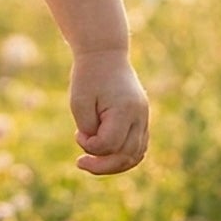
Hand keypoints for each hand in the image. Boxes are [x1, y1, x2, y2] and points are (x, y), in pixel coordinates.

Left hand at [69, 47, 149, 174]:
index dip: (90, 146)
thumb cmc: (89, 77)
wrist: (105, 55)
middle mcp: (140, 116)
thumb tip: (98, 149)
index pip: (109, 144)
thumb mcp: (79, 102)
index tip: (77, 133)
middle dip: (102, 165)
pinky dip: (123, 157)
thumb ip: (89, 129)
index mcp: (125, 110)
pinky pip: (138, 148)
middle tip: (80, 162)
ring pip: (135, 156)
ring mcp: (144, 119)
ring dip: (113, 165)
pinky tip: (105, 157)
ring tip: (92, 163)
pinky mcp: (141, 120)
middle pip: (126, 156)